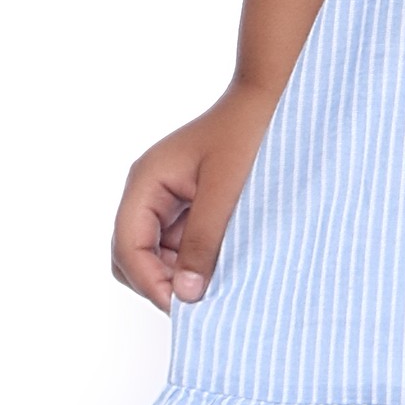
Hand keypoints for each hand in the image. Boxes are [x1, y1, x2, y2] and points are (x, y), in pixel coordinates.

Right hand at [110, 82, 277, 311]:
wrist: (276, 96)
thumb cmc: (251, 132)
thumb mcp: (227, 192)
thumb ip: (202, 242)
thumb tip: (184, 294)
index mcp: (146, 181)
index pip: (128, 247)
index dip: (150, 282)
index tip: (185, 308)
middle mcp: (149, 191)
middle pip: (132, 256)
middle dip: (159, 282)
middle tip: (201, 302)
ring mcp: (167, 198)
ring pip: (156, 254)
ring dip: (179, 273)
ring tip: (219, 285)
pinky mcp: (189, 203)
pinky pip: (180, 242)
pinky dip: (195, 259)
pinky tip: (225, 265)